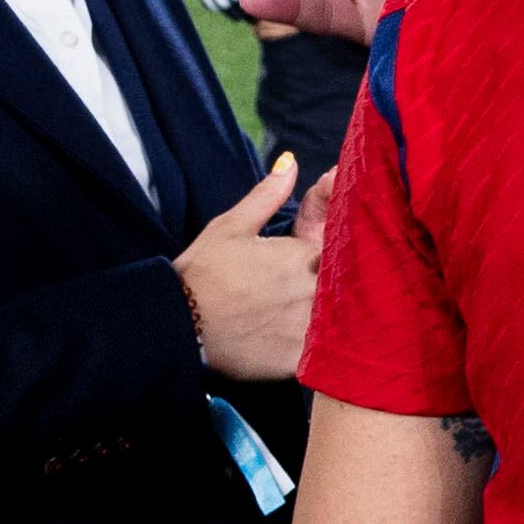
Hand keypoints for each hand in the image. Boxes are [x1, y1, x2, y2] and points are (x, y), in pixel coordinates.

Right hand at [174, 153, 324, 381]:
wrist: (176, 323)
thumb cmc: (202, 271)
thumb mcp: (231, 225)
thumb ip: (267, 196)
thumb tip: (291, 163)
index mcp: (304, 255)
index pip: (343, 248)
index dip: (342, 251)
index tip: (329, 260)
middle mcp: (313, 290)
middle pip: (347, 287)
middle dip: (342, 287)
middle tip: (322, 295)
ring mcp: (308, 326)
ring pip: (341, 322)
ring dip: (340, 319)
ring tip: (324, 322)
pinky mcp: (298, 359)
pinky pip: (325, 355)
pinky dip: (325, 351)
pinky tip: (320, 352)